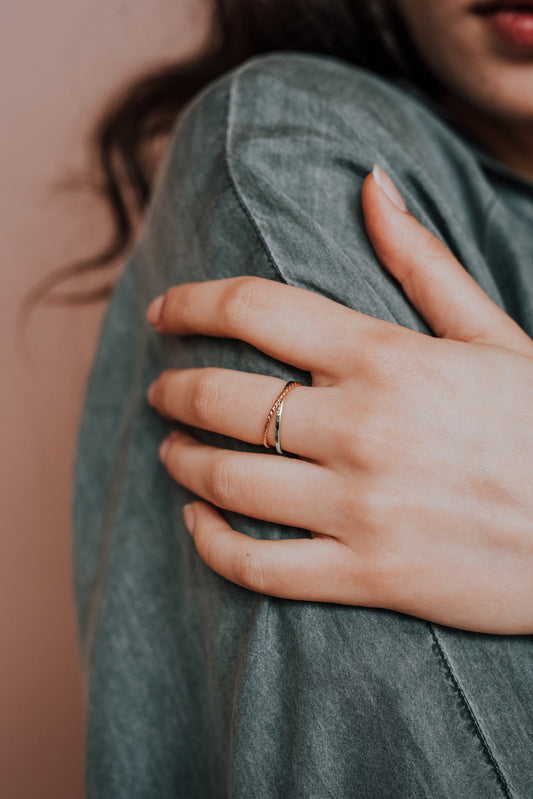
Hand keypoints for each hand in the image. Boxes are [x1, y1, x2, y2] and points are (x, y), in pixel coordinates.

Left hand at [145, 166, 532, 633]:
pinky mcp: (369, 576)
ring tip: (172, 450)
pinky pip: (259, 567)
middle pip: (222, 398)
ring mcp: (361, 508)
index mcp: (389, 359)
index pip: (254, 309)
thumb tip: (371, 183)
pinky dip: (212, 546)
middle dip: (174, 389)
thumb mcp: (496, 334)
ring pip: (227, 482)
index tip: (163, 312)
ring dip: (182, 461)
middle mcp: (363, 429)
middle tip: (162, 390)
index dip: (191, 303)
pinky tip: (197, 525)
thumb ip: (423, 262)